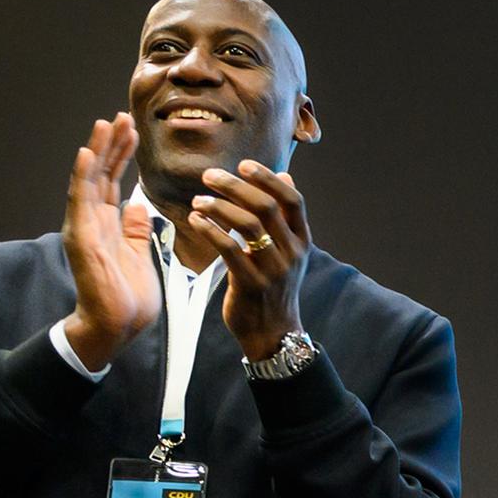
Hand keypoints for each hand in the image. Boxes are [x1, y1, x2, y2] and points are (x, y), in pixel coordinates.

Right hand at [59, 113, 158, 370]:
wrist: (117, 326)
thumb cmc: (127, 296)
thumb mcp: (140, 255)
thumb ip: (136, 230)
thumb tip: (139, 206)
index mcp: (108, 224)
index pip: (113, 181)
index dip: (122, 155)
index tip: (132, 130)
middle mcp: (92, 221)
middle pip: (100, 174)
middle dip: (111, 144)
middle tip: (121, 116)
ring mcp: (84, 227)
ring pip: (89, 180)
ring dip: (97, 150)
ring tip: (105, 123)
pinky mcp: (80, 237)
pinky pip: (80, 201)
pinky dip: (82, 175)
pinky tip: (86, 153)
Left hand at [186, 160, 314, 360]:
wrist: (273, 333)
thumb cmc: (274, 287)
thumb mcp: (288, 251)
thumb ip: (284, 216)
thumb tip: (285, 176)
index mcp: (302, 241)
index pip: (292, 200)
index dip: (268, 178)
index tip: (244, 164)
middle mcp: (292, 253)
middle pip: (266, 207)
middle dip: (235, 186)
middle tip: (209, 176)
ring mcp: (273, 269)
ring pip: (248, 225)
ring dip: (218, 207)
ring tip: (197, 201)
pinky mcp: (251, 283)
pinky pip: (229, 249)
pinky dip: (210, 230)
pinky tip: (196, 221)